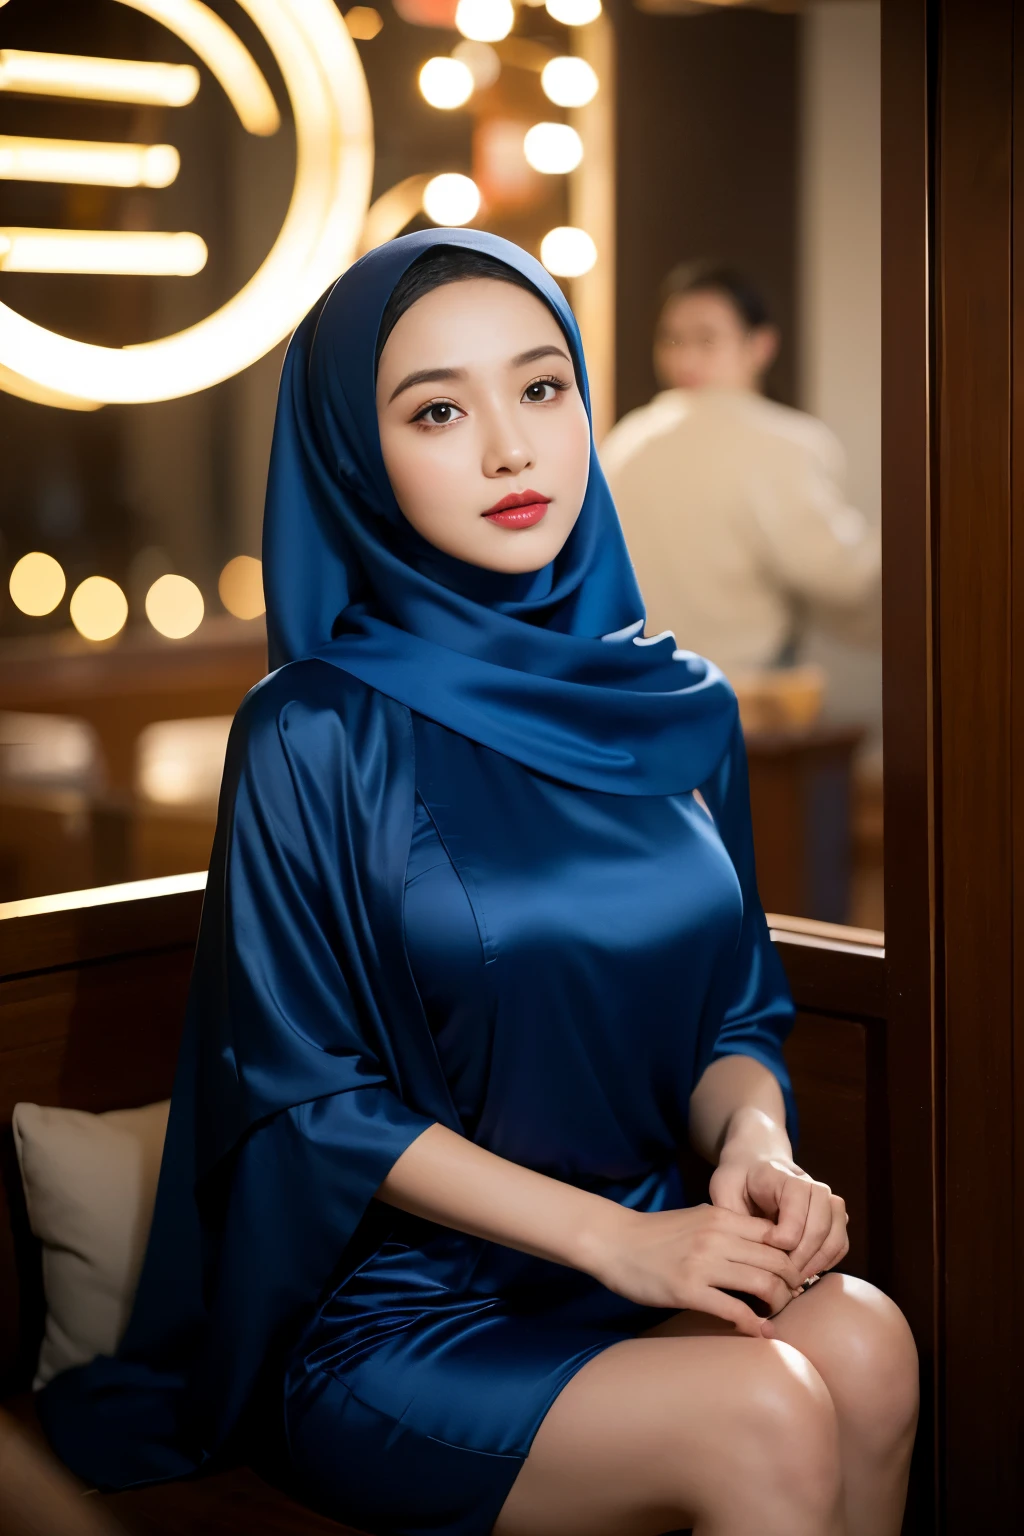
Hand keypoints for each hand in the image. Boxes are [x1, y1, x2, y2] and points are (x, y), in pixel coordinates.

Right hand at [582, 1203, 804, 1337]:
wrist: (614, 1241)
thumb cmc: (655, 1234)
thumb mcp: (697, 1219)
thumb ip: (728, 1228)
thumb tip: (763, 1248)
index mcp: (721, 1217)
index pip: (777, 1235)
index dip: (792, 1258)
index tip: (792, 1276)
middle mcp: (717, 1237)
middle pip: (778, 1262)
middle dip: (792, 1285)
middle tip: (789, 1300)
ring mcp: (703, 1263)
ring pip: (764, 1285)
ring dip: (778, 1305)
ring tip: (774, 1316)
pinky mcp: (688, 1290)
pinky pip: (735, 1310)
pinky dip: (753, 1325)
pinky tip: (757, 1333)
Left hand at [711, 1149, 848, 1283]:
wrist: (753, 1164)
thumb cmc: (737, 1180)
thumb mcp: (723, 1189)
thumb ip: (731, 1215)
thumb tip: (744, 1248)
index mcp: (781, 1175)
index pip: (797, 1206)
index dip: (783, 1236)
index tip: (765, 1247)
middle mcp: (810, 1184)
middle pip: (821, 1224)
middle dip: (801, 1256)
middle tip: (781, 1275)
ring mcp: (824, 1199)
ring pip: (836, 1234)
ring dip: (818, 1262)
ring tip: (795, 1278)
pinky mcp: (830, 1215)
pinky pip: (840, 1242)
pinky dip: (828, 1261)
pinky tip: (806, 1272)